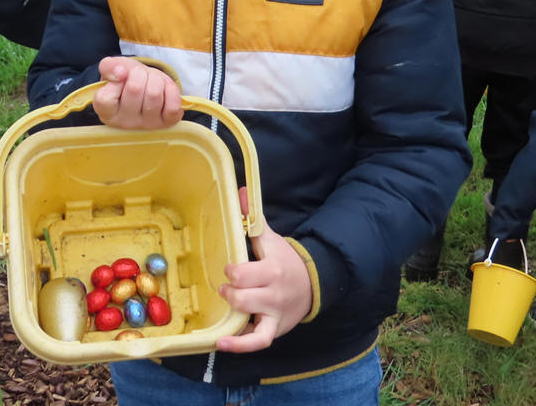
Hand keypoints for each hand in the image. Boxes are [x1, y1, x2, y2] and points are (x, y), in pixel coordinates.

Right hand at [92, 57, 181, 128]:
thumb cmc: (127, 79)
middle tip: (139, 76)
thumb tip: (120, 72)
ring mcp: (147, 125)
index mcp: (107, 112)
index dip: (115, 80)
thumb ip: (108, 67)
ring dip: (155, 79)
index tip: (121, 76)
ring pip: (154, 94)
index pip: (105, 98)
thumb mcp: (114, 69)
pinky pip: (172, 106)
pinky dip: (171, 90)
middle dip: (139, 73)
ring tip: (151, 81)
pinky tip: (164, 89)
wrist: (146, 86)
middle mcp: (125, 123)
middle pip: (134, 89)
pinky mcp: (166, 123)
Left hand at [216, 187, 313, 352]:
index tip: (230, 268)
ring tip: (227, 304)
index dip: (231, 271)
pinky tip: (222, 343)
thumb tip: (240, 191)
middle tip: (226, 287)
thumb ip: (253, 218)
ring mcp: (275, 313)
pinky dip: (240, 345)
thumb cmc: (285, 260)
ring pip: (250, 320)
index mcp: (272, 268)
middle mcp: (274, 293)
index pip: (243, 273)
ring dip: (233, 314)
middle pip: (243, 297)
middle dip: (229, 292)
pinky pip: (258, 341)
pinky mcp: (275, 329)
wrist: (312, 284)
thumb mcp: (270, 238)